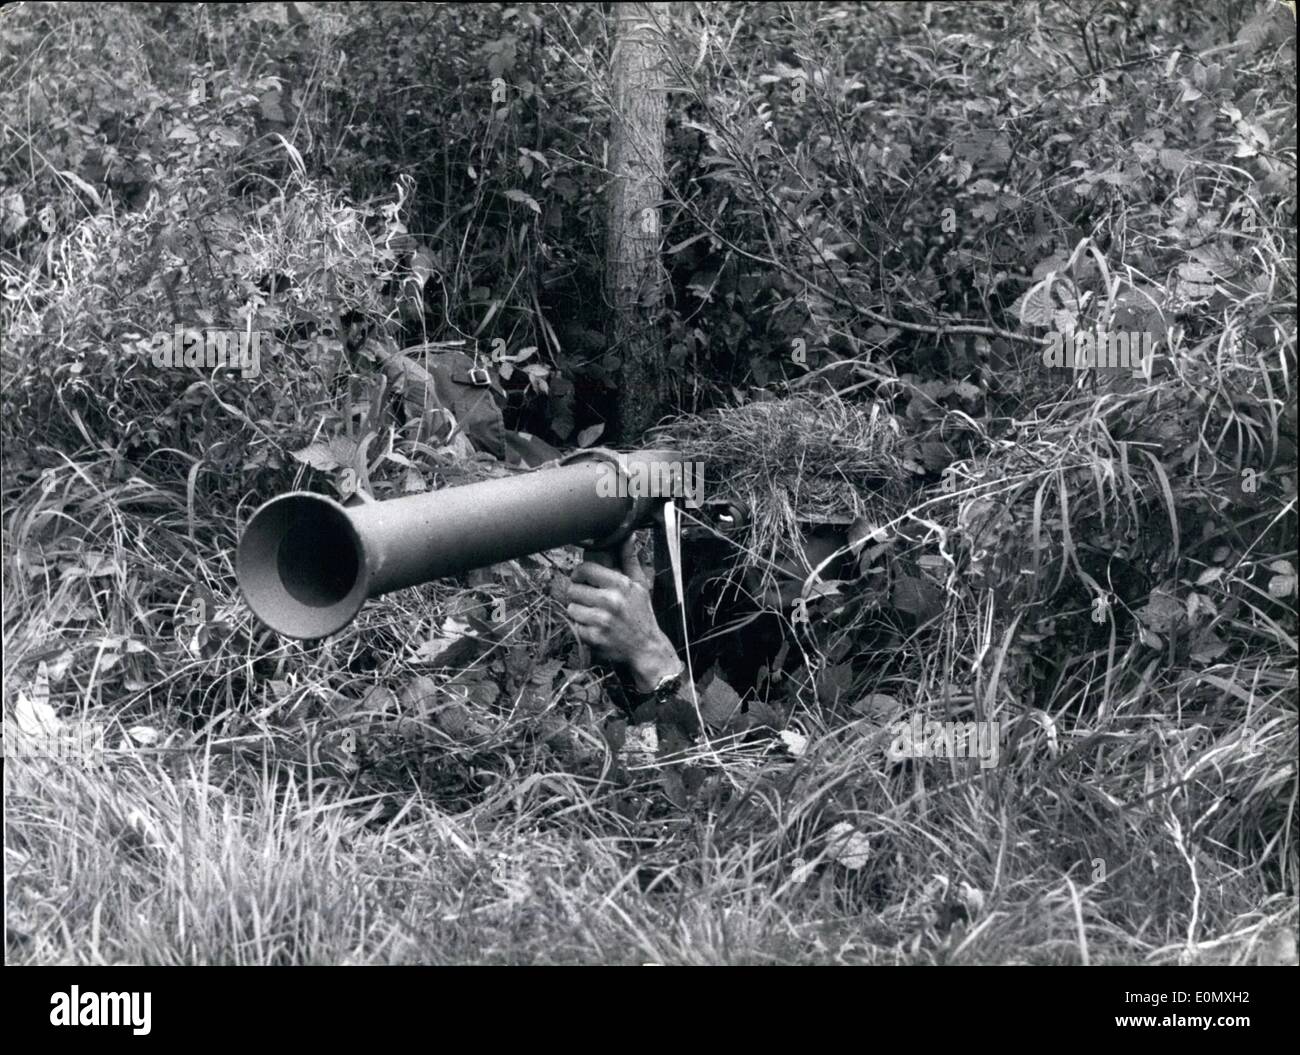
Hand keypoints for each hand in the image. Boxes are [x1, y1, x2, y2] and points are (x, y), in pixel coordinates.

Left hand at [566, 534, 682, 691]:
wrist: (647, 647)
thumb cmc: (642, 614)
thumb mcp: (640, 585)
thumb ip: (629, 560)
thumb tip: (628, 535)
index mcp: (620, 584)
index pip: (585, 569)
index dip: (579, 573)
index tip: (582, 578)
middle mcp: (610, 601)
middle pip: (573, 589)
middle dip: (578, 594)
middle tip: (588, 599)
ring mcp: (601, 620)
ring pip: (571, 608)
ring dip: (578, 611)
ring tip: (592, 614)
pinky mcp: (595, 637)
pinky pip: (575, 626)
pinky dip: (582, 628)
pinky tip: (595, 628)